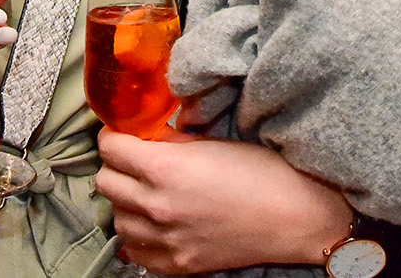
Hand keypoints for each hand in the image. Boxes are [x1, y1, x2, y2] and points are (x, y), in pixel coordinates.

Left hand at [95, 129, 352, 273]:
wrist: (294, 217)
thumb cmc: (262, 174)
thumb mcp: (212, 143)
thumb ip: (170, 140)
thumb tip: (145, 135)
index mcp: (164, 168)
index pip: (109, 148)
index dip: (114, 136)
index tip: (123, 135)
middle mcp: (157, 206)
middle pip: (105, 182)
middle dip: (117, 167)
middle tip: (134, 161)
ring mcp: (165, 240)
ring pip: (116, 218)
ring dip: (126, 203)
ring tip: (147, 193)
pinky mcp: (177, 265)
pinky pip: (135, 251)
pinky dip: (139, 236)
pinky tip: (156, 223)